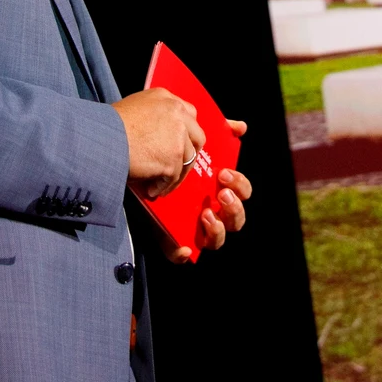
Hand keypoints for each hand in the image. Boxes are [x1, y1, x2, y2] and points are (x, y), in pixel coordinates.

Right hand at [113, 88, 205, 199]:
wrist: (100, 139)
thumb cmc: (106, 126)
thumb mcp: (132, 109)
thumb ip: (152, 118)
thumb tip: (158, 139)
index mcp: (165, 98)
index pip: (189, 114)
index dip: (186, 133)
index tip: (180, 145)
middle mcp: (176, 112)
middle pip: (197, 136)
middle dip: (189, 154)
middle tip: (177, 168)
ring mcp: (178, 135)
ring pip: (188, 159)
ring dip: (175, 174)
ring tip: (160, 184)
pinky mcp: (174, 157)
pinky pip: (174, 176)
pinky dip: (164, 185)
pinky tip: (152, 190)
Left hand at [167, 121, 251, 263]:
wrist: (139, 179)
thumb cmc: (173, 165)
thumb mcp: (192, 149)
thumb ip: (217, 135)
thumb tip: (241, 126)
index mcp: (222, 192)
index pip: (242, 192)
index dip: (239, 184)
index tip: (224, 172)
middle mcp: (214, 213)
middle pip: (237, 218)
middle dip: (233, 206)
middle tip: (220, 192)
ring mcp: (197, 230)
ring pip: (219, 239)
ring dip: (217, 228)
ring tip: (205, 214)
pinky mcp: (176, 243)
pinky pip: (184, 254)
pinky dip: (184, 252)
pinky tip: (184, 246)